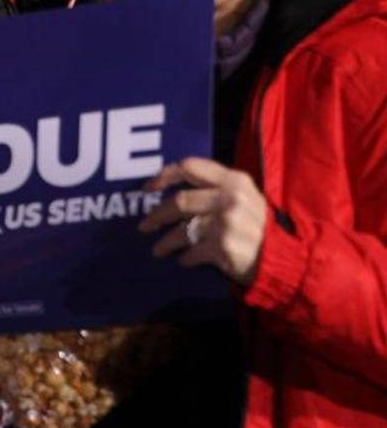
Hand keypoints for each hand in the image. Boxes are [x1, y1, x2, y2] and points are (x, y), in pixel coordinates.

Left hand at [137, 157, 266, 285]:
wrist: (283, 259)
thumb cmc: (256, 227)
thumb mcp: (244, 198)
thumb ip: (214, 189)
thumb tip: (171, 191)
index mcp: (234, 180)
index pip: (190, 167)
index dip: (165, 175)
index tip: (148, 188)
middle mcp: (230, 197)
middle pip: (180, 201)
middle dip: (157, 215)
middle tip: (144, 226)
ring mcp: (227, 222)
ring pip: (182, 230)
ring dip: (165, 242)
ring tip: (158, 250)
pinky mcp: (223, 247)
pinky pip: (191, 252)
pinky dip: (185, 258)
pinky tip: (184, 260)